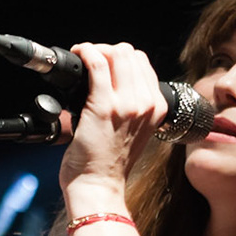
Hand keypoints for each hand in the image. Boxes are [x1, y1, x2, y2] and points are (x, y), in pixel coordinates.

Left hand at [57, 42, 170, 214]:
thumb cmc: (109, 162)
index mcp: (157, 108)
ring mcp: (126, 104)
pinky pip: (96, 62)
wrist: (99, 186)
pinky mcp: (103, 106)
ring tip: (83, 59)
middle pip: (129, 53)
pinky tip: (77, 56)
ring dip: (95, 49)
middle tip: (90, 61)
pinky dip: (84, 52)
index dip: (121, 58)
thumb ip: (133, 105)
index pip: (142, 63)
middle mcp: (146, 104)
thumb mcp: (135, 130)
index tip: (105, 64)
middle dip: (107, 50)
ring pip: (115, 53)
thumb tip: (113, 80)